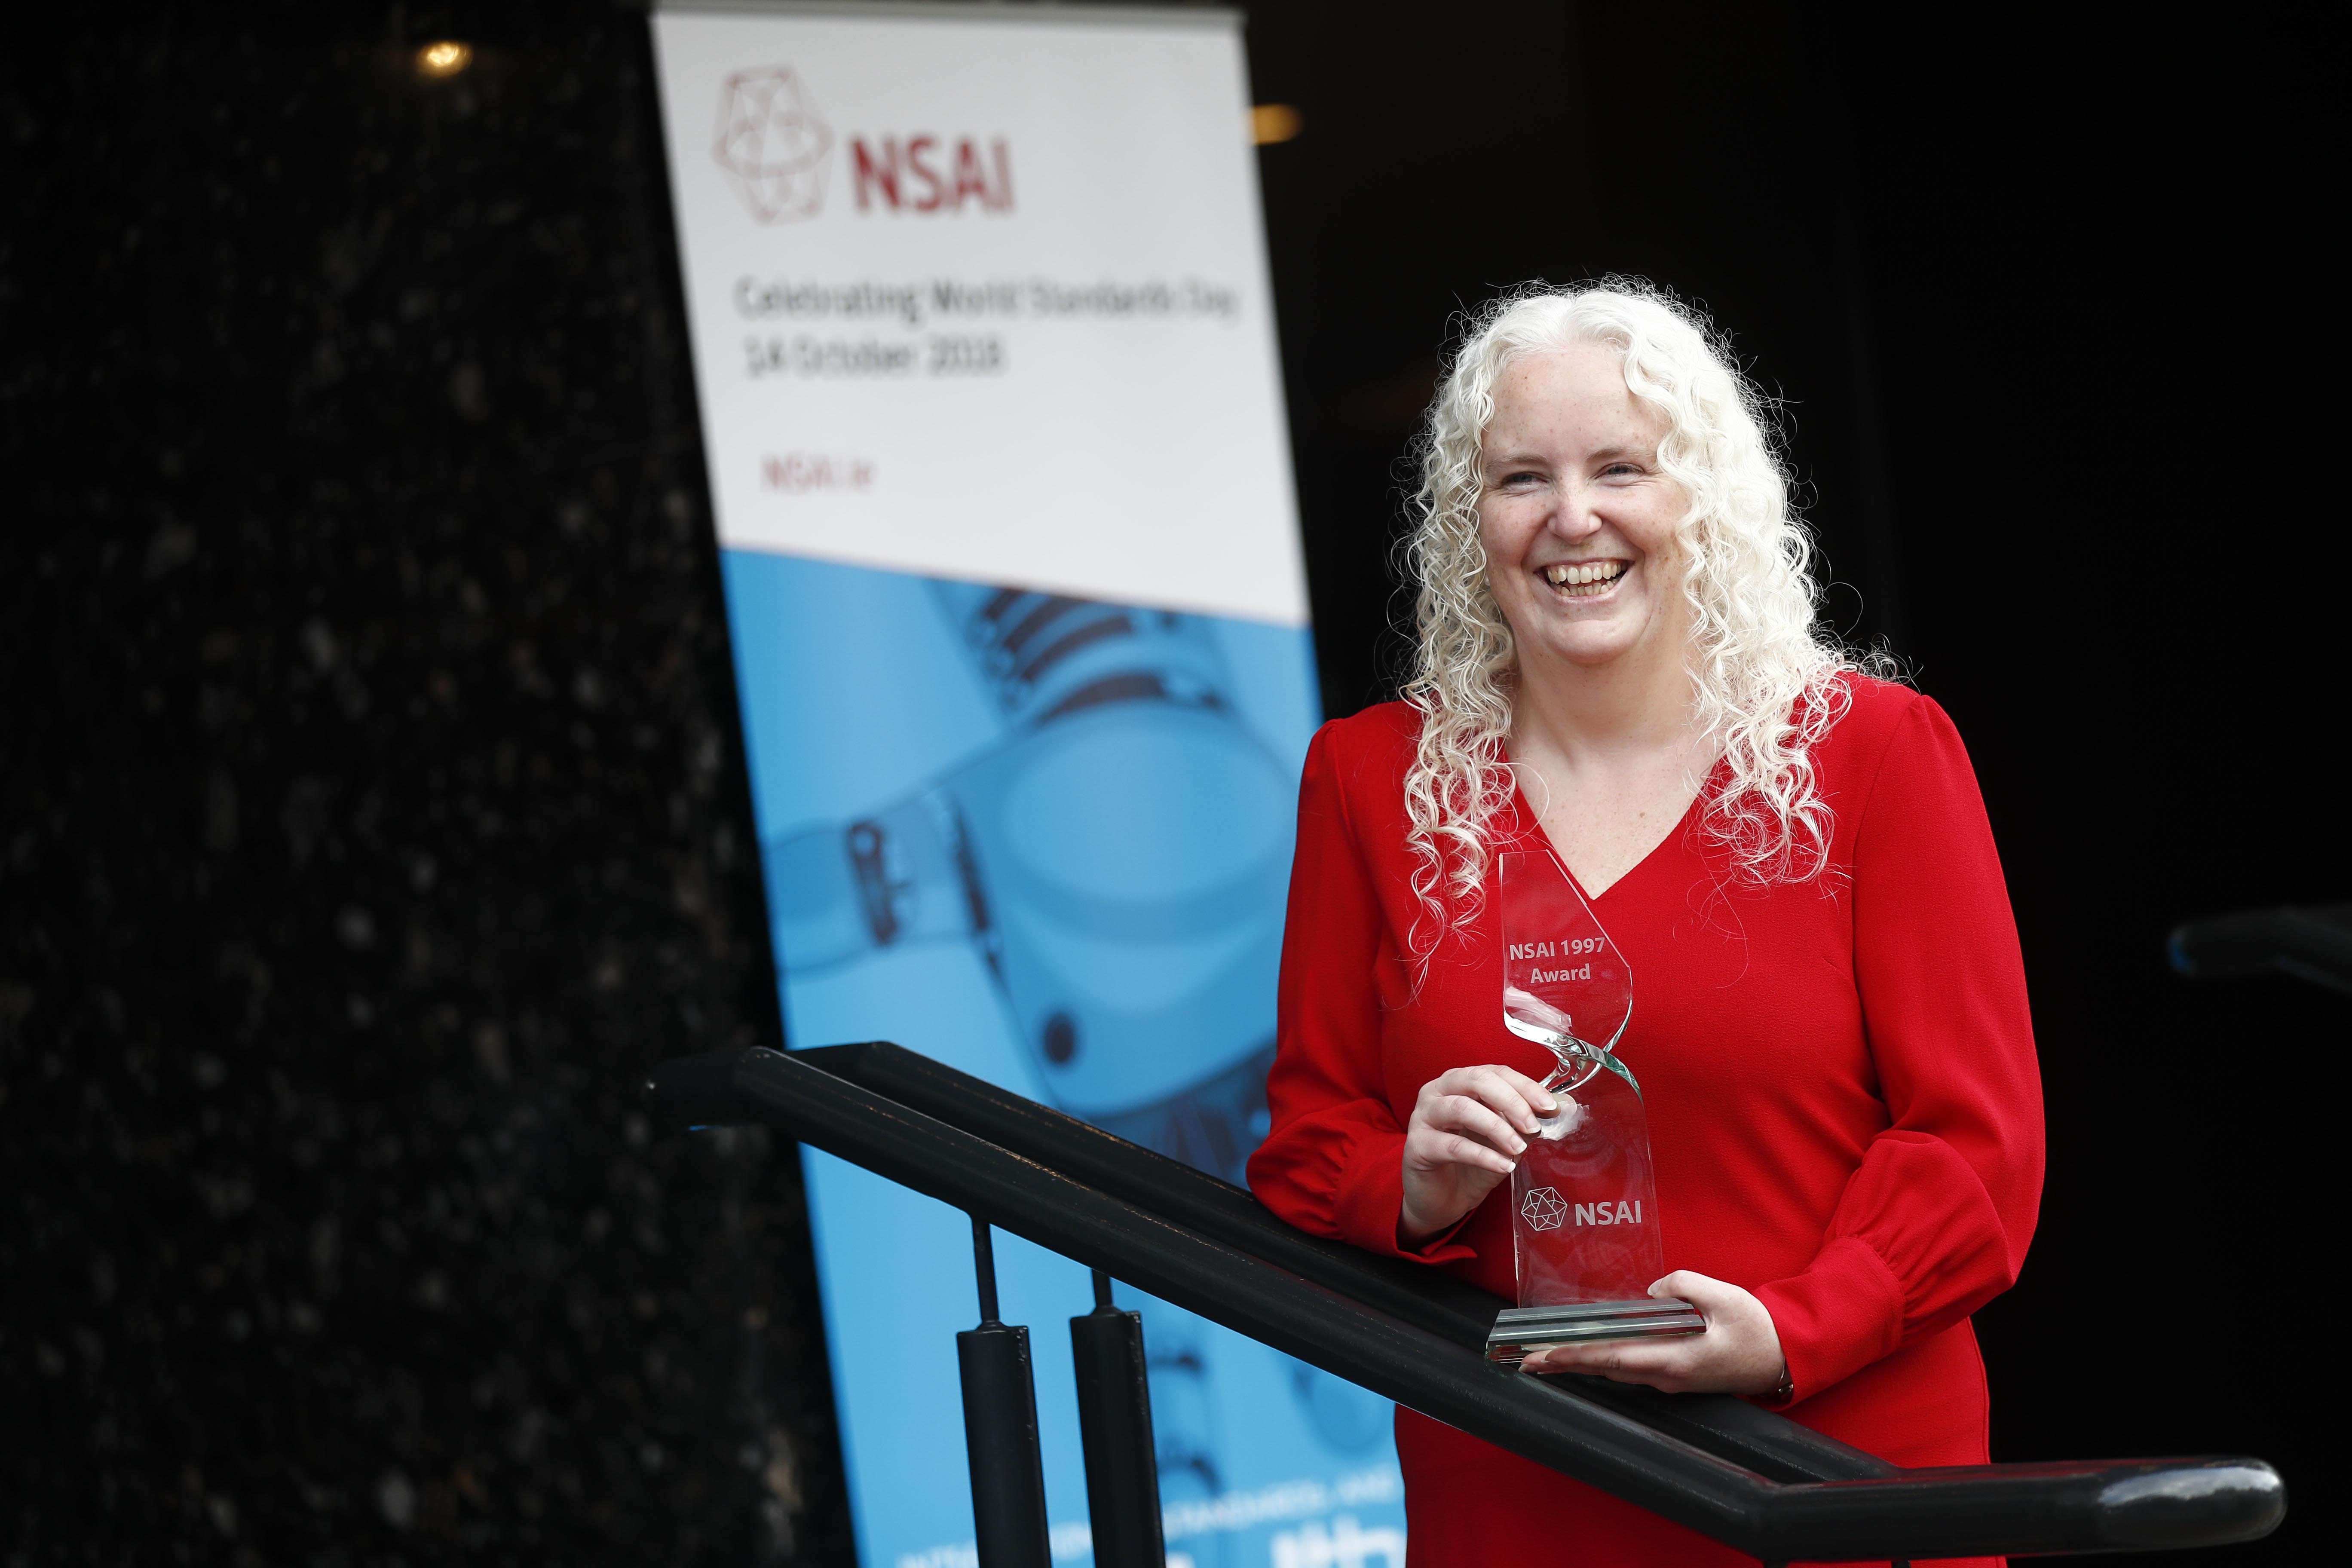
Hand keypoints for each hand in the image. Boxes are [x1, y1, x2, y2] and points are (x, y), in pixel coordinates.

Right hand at [1399, 1064, 1556, 1244]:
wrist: (1442, 1200)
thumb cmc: (1472, 1163)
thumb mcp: (1505, 1139)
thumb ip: (1527, 1121)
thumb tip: (1564, 1106)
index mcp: (1459, 1082)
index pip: (1495, 1072)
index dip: (1525, 1086)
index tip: (1551, 1106)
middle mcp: (1437, 1091)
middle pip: (1476, 1080)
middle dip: (1511, 1101)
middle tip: (1534, 1125)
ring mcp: (1423, 1117)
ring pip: (1462, 1109)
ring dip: (1497, 1127)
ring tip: (1519, 1148)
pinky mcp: (1417, 1146)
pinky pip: (1453, 1145)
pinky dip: (1484, 1155)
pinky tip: (1505, 1166)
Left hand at [1519, 1271, 1786, 1395]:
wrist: (1785, 1355)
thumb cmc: (1756, 1328)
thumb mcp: (1722, 1296)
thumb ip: (1683, 1286)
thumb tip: (1651, 1290)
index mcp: (1675, 1360)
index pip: (1612, 1359)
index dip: (1574, 1357)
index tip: (1542, 1358)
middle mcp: (1667, 1377)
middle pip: (1607, 1369)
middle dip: (1565, 1363)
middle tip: (1527, 1360)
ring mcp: (1671, 1380)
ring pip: (1617, 1370)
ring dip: (1582, 1362)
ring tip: (1548, 1356)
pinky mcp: (1677, 1374)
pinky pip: (1632, 1367)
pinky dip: (1605, 1360)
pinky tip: (1590, 1352)